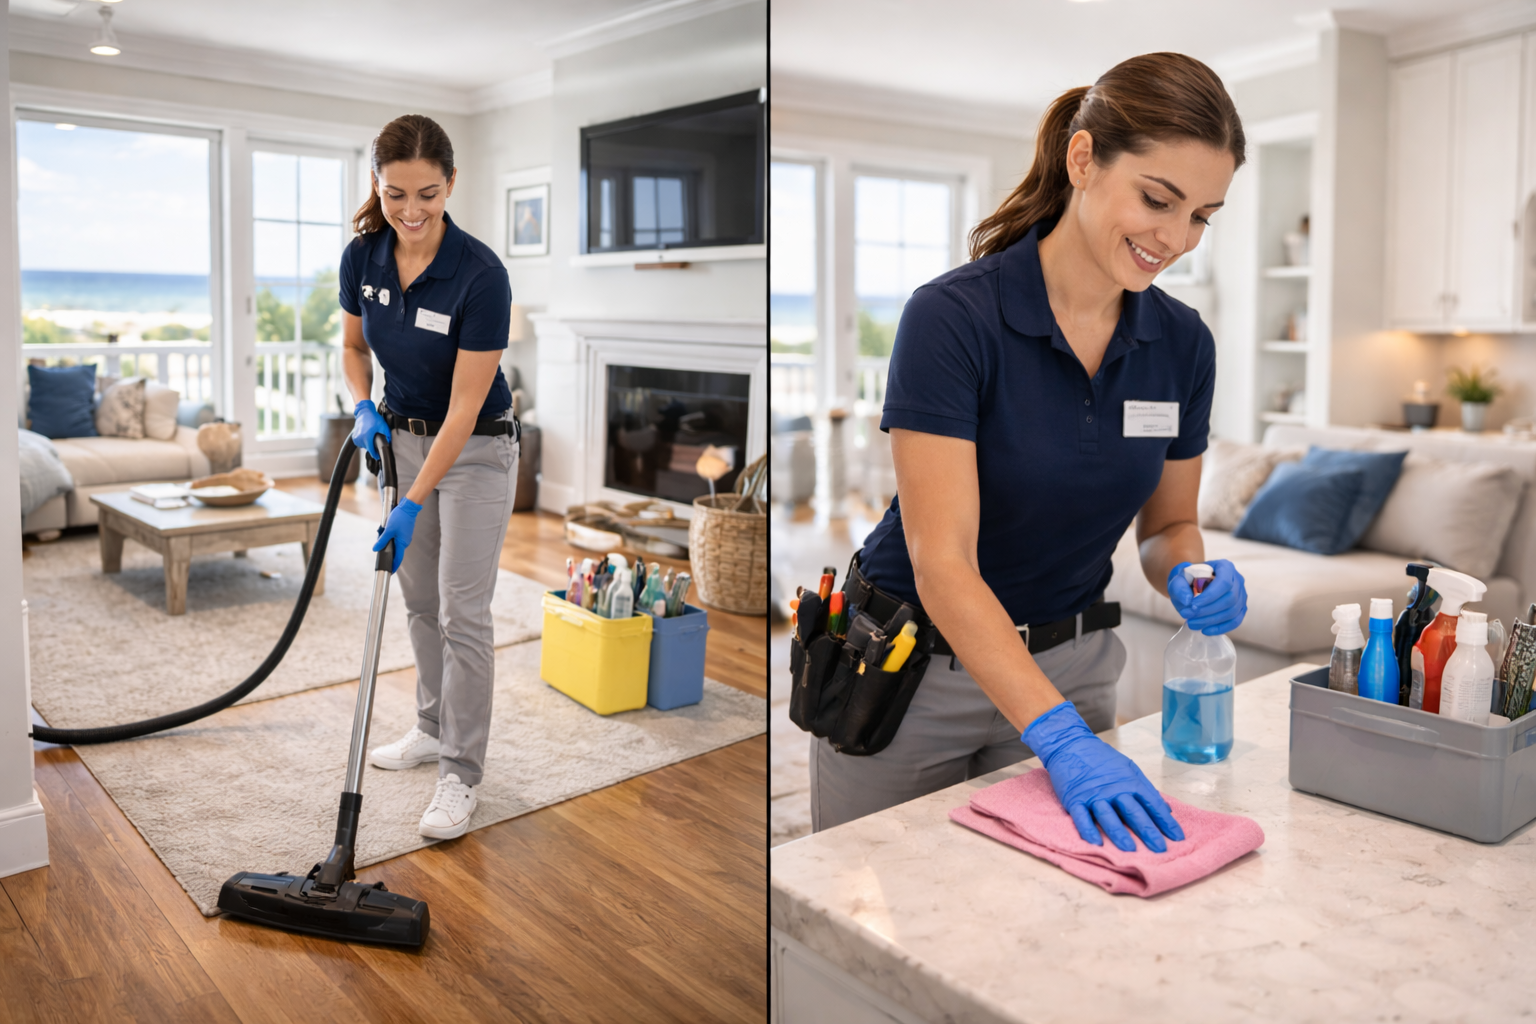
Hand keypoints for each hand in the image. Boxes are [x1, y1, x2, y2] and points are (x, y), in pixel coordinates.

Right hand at [351, 399, 390, 458]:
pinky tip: (367, 436)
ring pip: (364, 446)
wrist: (364, 412)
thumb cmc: (373, 418)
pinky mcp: (354, 437)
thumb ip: (387, 435)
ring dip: (368, 443)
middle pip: (368, 448)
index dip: (375, 455)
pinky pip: (360, 443)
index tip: (378, 457)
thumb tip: (389, 442)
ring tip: (371, 436)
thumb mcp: (383, 426)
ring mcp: (356, 438)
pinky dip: (363, 441)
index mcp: (367, 438)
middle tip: (376, 440)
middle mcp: (360, 439)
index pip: (371, 451)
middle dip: (373, 446)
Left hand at [372, 498, 421, 572]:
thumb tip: (375, 549)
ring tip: (383, 531)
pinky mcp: (405, 533)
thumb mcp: (388, 529)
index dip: (393, 566)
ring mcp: (405, 537)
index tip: (390, 572)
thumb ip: (382, 540)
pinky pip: (397, 538)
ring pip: (395, 543)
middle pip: (395, 551)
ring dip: (388, 541)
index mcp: (402, 543)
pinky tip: (387, 528)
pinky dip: (391, 536)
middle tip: (379, 542)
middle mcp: (405, 542)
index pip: (398, 558)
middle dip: (387, 549)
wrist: (409, 507)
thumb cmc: (400, 517)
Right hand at [1024, 701, 1184, 851]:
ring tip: (1130, 851)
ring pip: (1108, 817)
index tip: (1178, 838)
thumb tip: (1166, 810)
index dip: (1166, 822)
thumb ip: (1146, 789)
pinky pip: (1081, 817)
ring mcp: (1093, 795)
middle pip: (1133, 813)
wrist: (1070, 744)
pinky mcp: (1074, 799)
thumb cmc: (1101, 758)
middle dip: (1148, 832)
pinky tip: (1096, 843)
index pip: (1152, 804)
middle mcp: (1114, 790)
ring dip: (1120, 834)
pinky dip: (1088, 830)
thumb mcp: (1128, 768)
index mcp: (1130, 782)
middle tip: (1160, 850)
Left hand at [1167, 559, 1246, 634]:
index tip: (1192, 606)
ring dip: (1212, 621)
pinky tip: (1206, 630)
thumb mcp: (1178, 579)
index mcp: (1225, 567)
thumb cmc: (1187, 580)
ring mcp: (1241, 594)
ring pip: (1233, 611)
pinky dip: (1221, 628)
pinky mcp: (1240, 608)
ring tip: (1192, 624)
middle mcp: (1237, 579)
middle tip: (1189, 616)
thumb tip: (1188, 601)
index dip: (1209, 597)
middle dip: (1208, 610)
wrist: (1192, 584)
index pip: (1224, 583)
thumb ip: (1179, 587)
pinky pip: (1235, 621)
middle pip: (1230, 598)